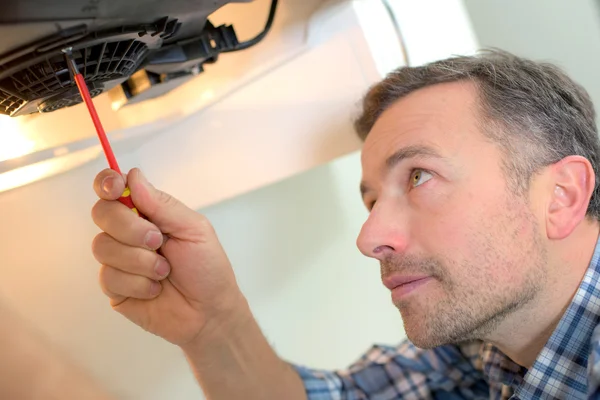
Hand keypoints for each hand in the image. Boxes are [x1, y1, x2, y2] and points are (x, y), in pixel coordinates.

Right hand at [91, 168, 244, 345]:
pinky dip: (138, 283)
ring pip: (103, 246)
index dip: (108, 183)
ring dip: (139, 260)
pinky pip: (109, 277)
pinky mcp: (115, 288)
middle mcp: (128, 233)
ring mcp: (119, 260)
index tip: (115, 188)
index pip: (114, 189)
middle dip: (130, 227)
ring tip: (164, 271)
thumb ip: (163, 205)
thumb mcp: (194, 229)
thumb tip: (133, 176)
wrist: (209, 312)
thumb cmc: (207, 268)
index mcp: (148, 213)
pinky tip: (155, 289)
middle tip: (157, 240)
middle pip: (102, 213)